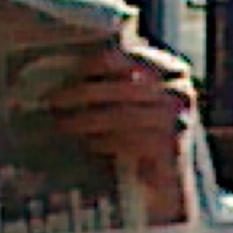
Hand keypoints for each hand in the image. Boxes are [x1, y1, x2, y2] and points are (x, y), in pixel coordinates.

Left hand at [41, 39, 196, 225]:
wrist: (173, 175)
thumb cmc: (145, 128)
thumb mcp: (136, 97)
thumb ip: (116, 80)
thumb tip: (69, 71)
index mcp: (168, 67)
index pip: (125, 57)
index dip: (93, 63)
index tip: (70, 72)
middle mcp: (178, 90)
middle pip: (121, 87)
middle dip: (82, 93)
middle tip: (53, 100)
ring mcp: (179, 119)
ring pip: (123, 116)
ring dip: (88, 120)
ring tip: (64, 124)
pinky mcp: (174, 147)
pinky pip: (131, 142)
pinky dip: (105, 142)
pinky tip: (89, 144)